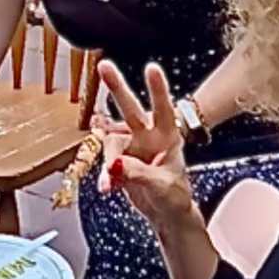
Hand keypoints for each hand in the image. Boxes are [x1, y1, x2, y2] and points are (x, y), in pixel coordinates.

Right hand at [90, 62, 199, 233]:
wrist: (166, 213)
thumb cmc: (174, 196)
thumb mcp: (162, 186)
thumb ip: (138, 174)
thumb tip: (115, 164)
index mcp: (168, 137)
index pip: (164, 109)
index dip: (157, 89)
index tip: (151, 68)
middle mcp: (148, 137)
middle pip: (131, 109)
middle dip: (117, 87)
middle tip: (104, 66)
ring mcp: (132, 147)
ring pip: (111, 143)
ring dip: (108, 160)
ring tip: (109, 181)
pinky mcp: (119, 161)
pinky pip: (105, 163)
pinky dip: (105, 175)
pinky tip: (107, 187)